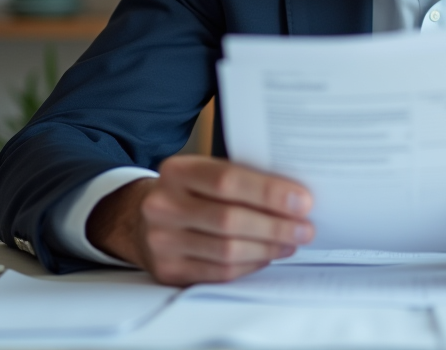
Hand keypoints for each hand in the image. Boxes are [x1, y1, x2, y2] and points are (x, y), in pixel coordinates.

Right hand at [86, 156, 313, 285]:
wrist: (141, 216)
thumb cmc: (189, 192)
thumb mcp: (207, 173)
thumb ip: (242, 179)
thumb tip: (294, 196)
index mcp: (176, 171)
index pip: (228, 181)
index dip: (269, 193)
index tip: (302, 201)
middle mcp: (162, 204)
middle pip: (230, 220)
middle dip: (276, 226)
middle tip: (304, 228)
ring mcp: (161, 240)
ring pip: (227, 251)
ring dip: (268, 248)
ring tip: (291, 242)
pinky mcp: (167, 270)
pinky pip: (218, 272)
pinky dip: (250, 265)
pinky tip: (267, 256)